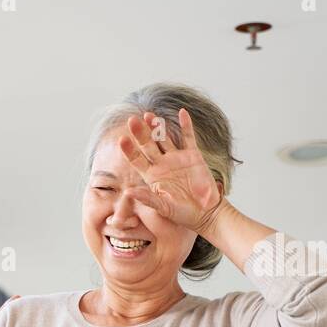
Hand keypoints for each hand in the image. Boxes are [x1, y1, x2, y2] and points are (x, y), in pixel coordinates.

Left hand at [119, 108, 224, 235]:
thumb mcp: (163, 207)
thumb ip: (147, 198)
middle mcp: (162, 164)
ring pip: (165, 138)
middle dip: (140, 133)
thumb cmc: (182, 213)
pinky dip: (186, 125)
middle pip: (148, 145)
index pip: (136, 159)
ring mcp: (177, 158)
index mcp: (151, 176)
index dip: (129, 150)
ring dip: (158, 126)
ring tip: (150, 115)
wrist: (205, 212)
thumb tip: (128, 192)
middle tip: (132, 120)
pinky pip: (188, 137)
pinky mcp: (193, 156)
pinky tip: (182, 113)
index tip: (122, 139)